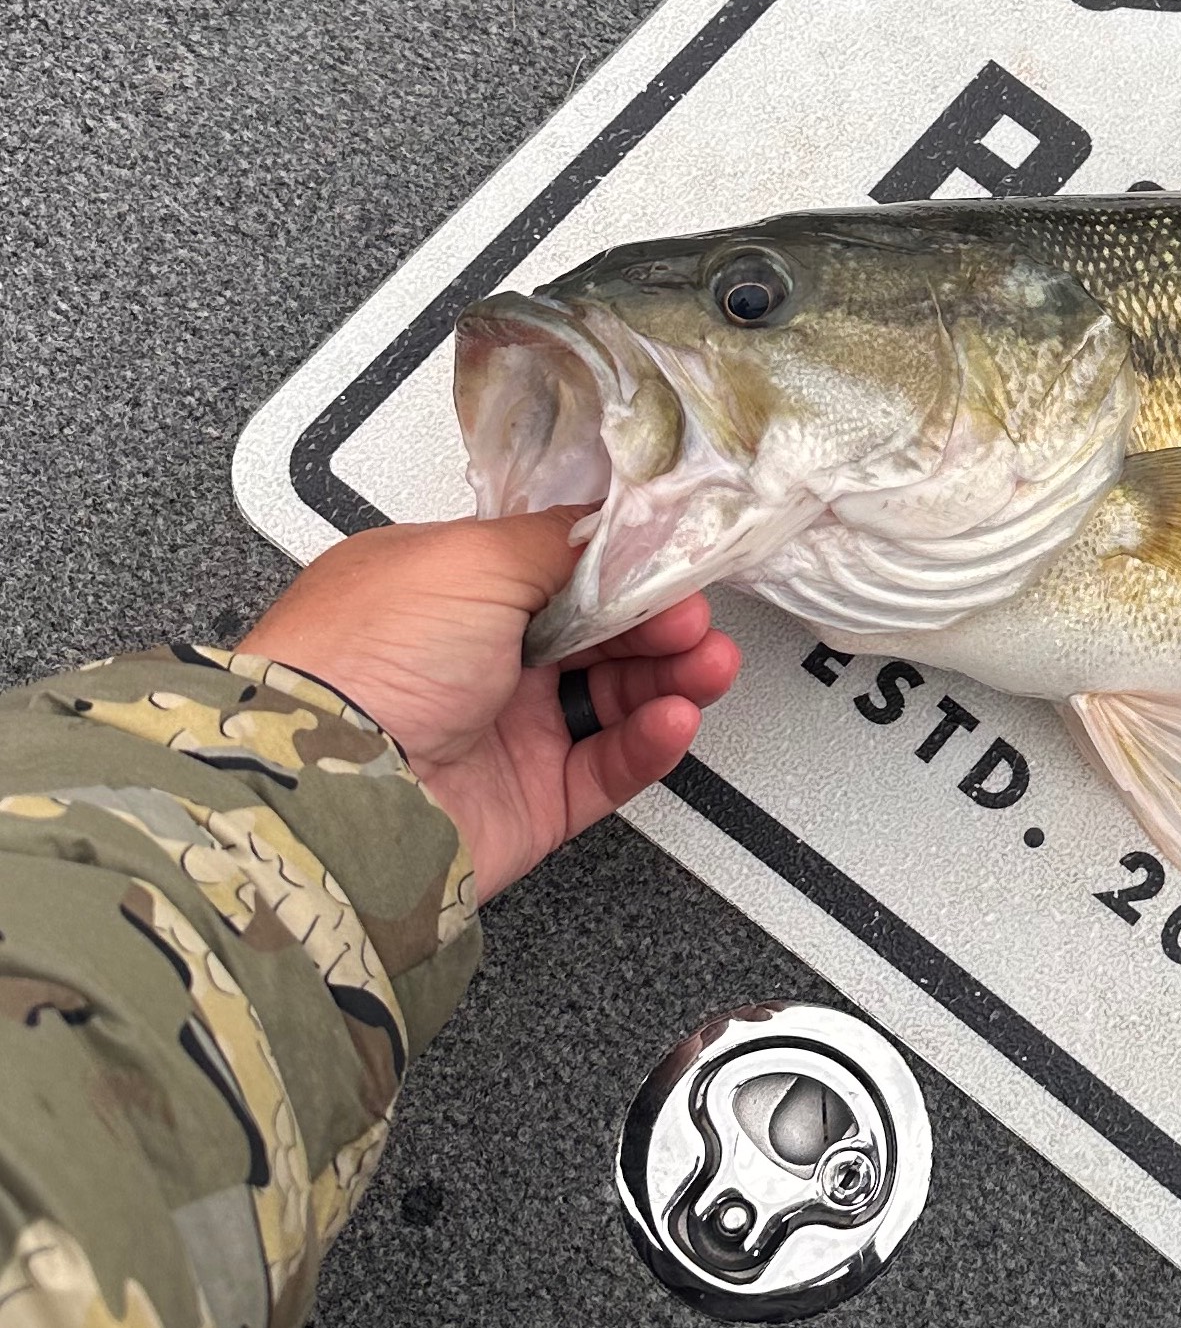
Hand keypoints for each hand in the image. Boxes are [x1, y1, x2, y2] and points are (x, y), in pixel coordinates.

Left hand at [240, 508, 740, 895]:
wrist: (327, 788)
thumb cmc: (364, 661)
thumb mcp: (473, 559)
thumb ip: (560, 540)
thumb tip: (614, 526)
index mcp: (449, 591)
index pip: (561, 570)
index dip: (624, 569)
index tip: (674, 566)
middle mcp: (474, 658)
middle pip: (598, 632)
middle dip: (660, 622)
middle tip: (694, 619)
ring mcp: (501, 732)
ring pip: (615, 698)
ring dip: (672, 677)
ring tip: (706, 668)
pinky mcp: (528, 802)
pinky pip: (608, 768)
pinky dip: (650, 743)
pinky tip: (674, 718)